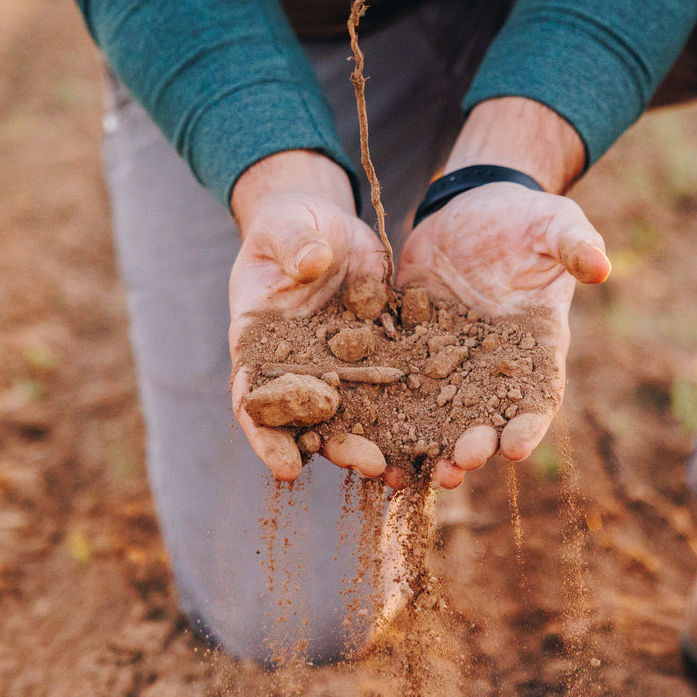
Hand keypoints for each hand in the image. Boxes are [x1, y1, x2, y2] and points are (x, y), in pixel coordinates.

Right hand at [227, 151, 392, 483]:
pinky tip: (442, 435)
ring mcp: (340, 367)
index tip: (286, 467)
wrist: (322, 227)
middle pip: (314, 420)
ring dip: (382, 443)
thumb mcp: (285, 229)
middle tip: (371, 467)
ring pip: (358, 415)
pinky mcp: (378, 354)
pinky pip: (397, 387)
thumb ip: (295, 246)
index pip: (253, 397)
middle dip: (341, 447)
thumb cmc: (288, 226)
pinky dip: (415, 412)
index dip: (267, 435)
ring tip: (410, 470)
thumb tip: (313, 261)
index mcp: (260, 345)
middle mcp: (300, 369)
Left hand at [397, 181, 608, 488]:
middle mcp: (494, 364)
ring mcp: (450, 358)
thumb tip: (602, 266)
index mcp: (538, 344)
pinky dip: (383, 409)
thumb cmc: (527, 218)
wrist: (475, 207)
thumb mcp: (556, 224)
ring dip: (426, 443)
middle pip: (486, 416)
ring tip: (409, 472)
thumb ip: (575, 245)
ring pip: (438, 412)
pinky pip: (396, 380)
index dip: (528, 424)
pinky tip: (363, 433)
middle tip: (457, 466)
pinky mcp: (411, 343)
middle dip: (473, 445)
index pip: (538, 394)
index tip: (515, 448)